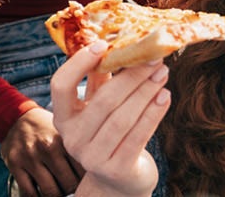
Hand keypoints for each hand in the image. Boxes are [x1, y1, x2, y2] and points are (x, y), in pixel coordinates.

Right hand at [2, 106, 81, 196]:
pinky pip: (29, 193)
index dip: (86, 182)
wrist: (17, 117)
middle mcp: (47, 147)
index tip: (86, 183)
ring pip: (50, 192)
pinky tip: (43, 194)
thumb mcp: (65, 132)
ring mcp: (30, 157)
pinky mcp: (15, 165)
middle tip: (72, 190)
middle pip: (69, 184)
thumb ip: (78, 151)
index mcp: (64, 139)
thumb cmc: (47, 129)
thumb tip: (93, 175)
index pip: (83, 171)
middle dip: (72, 191)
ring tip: (59, 192)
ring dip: (57, 196)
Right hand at [49, 41, 168, 196]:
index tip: (102, 45)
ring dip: (145, 92)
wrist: (117, 180)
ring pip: (122, 117)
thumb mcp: (97, 106)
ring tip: (162, 73)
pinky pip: (138, 136)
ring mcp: (93, 156)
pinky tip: (164, 96)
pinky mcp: (117, 168)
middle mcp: (73, 138)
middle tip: (152, 58)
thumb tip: (112, 43)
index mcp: (63, 118)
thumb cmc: (109, 133)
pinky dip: (153, 114)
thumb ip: (99, 79)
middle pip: (102, 100)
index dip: (79, 63)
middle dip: (130, 76)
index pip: (60, 86)